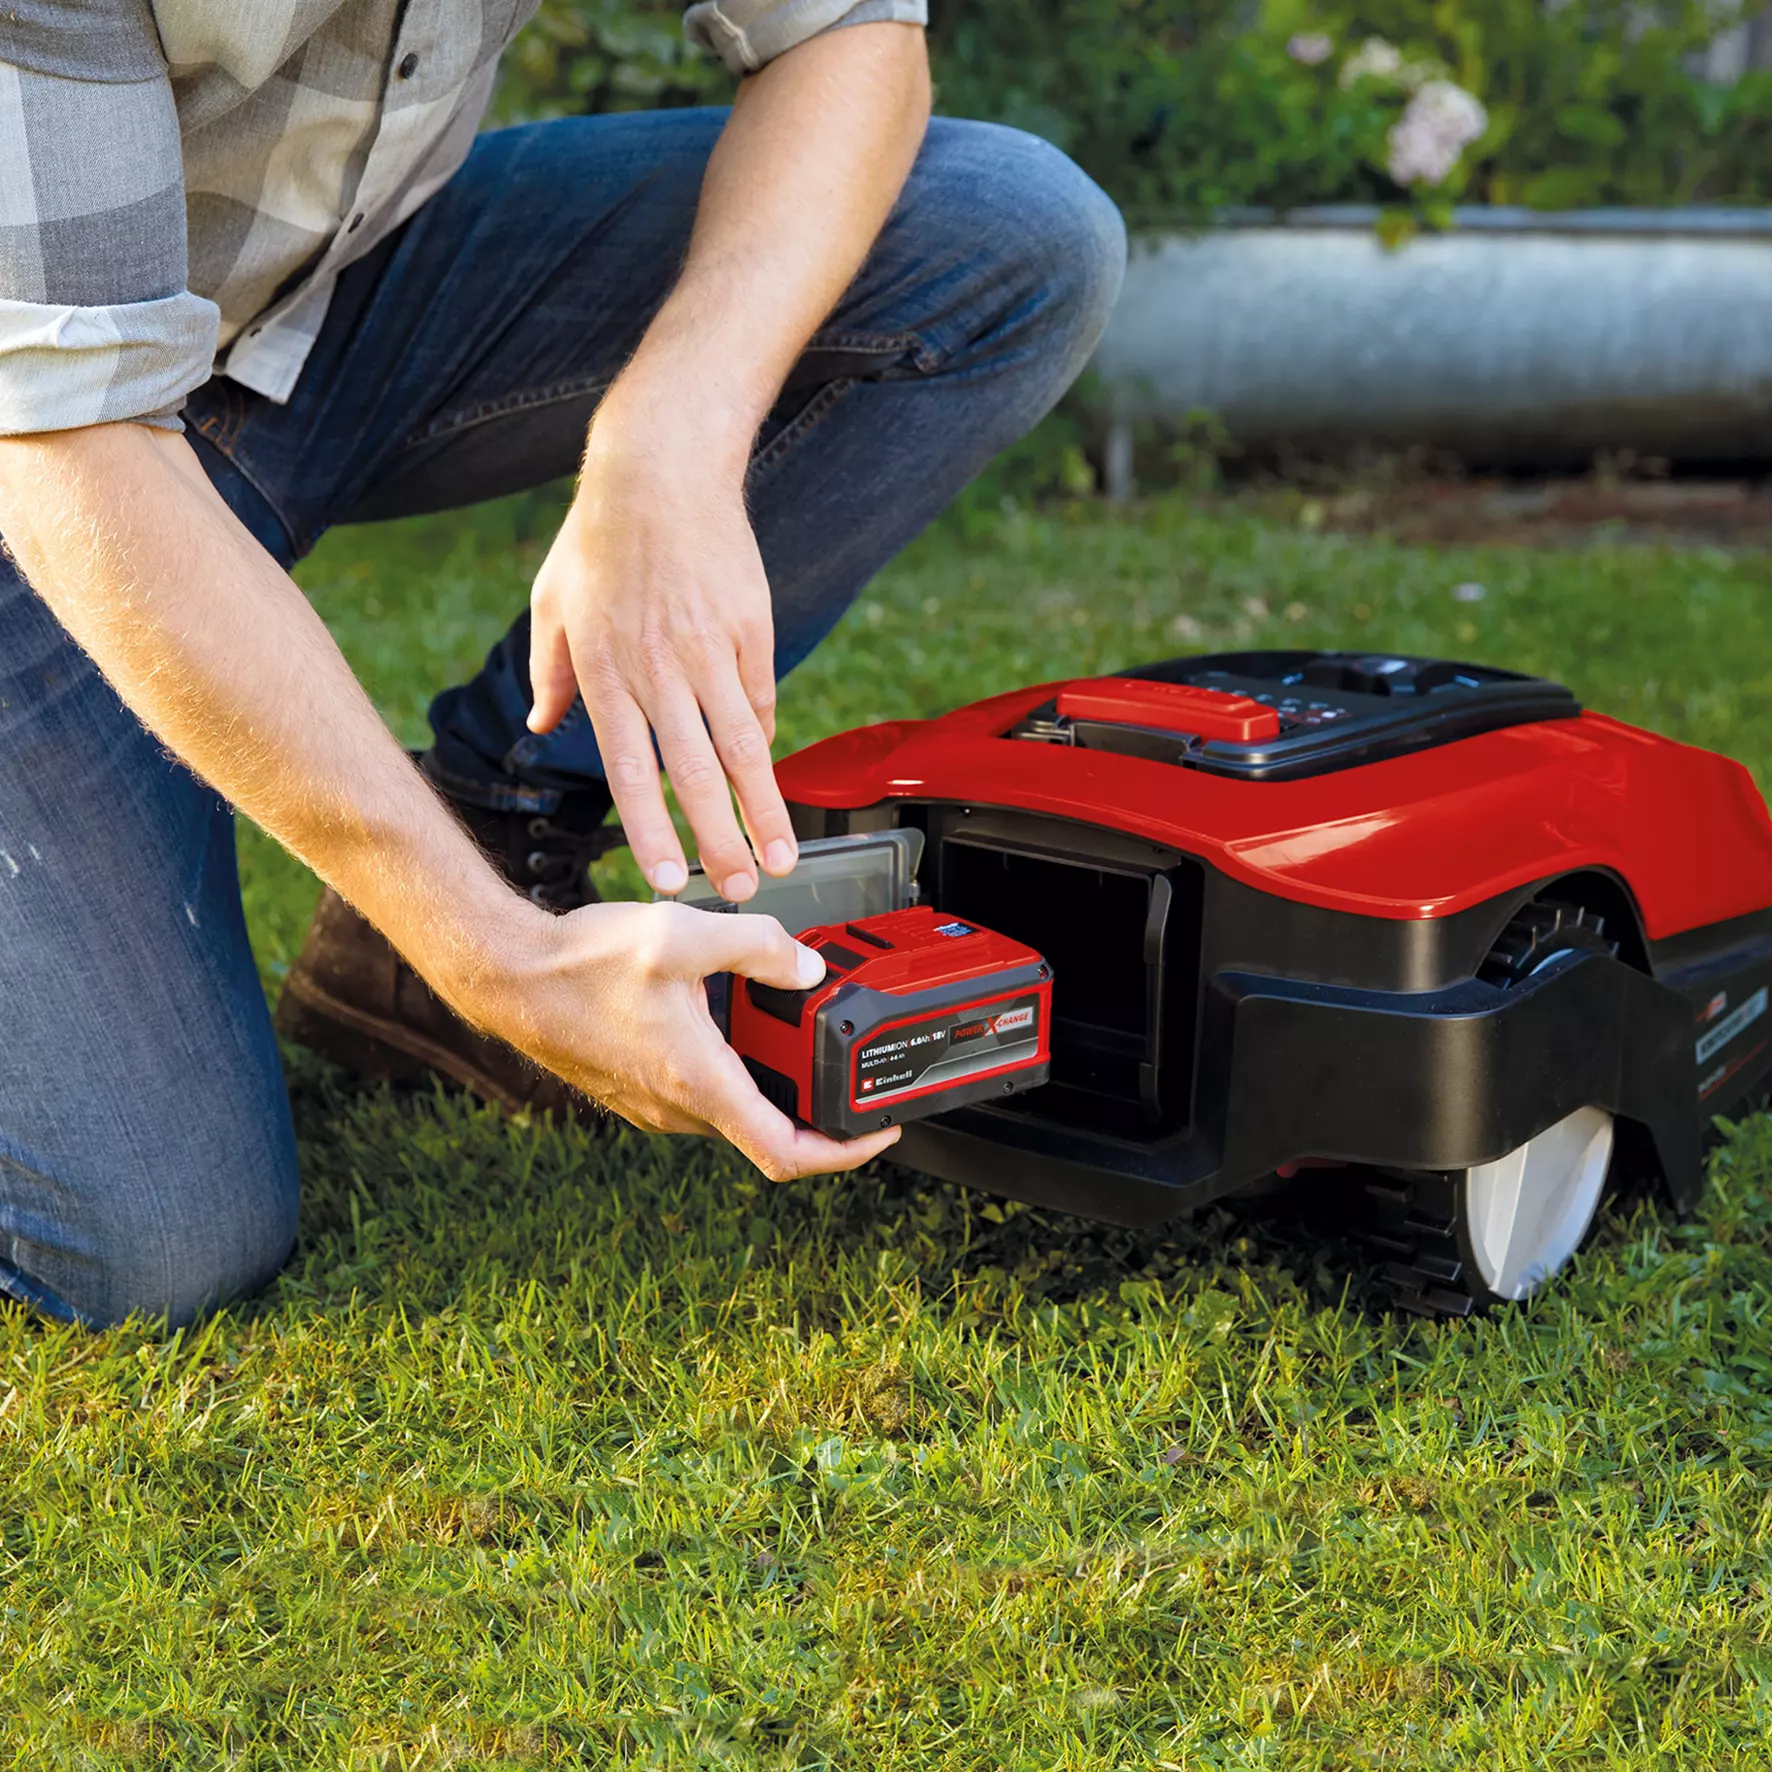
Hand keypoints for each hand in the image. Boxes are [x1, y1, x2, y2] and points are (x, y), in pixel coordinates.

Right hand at [478, 898, 900, 1180]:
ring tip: (793, 1033)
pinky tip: (732, 1021)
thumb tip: (808, 966)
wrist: (508, 975)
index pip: (788, 1153)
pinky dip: (732, 1070)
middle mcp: (679, 1109)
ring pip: (733, 1110)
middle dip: (815, 1107)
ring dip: (770, 1083)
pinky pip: (700, 1094)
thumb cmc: (581, 964)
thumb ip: (758, 946)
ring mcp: (655, 1106)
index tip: (879, 1132)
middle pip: (768, 1133)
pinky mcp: (637, 1090)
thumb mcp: (685, 934)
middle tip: (846, 1069)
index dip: (847, 1153)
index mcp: (701, 1085)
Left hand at [527, 388, 795, 903]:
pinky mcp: (749, 629)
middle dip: (719, 843)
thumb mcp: (552, 601)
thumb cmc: (598, 536)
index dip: (652, 832)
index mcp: (604, 670)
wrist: (661, 467)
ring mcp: (709, 649)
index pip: (631, 771)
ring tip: (779, 860)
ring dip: (762, 812)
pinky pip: (758, 699)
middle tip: (738, 894)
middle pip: (694, 774)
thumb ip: (548, 670)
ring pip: (742, 748)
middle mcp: (658, 668)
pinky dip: (761, 743)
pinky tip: (767, 785)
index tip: (670, 881)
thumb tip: (539, 722)